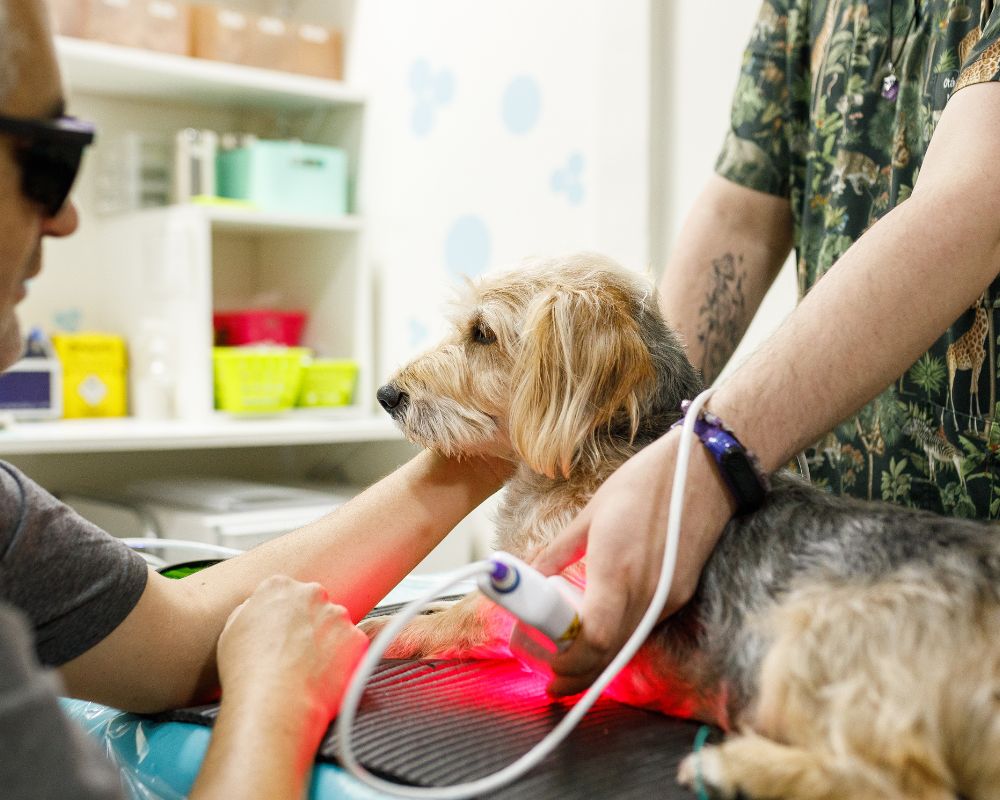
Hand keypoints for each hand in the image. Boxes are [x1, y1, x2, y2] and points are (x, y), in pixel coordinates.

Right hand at [217, 575, 367, 725]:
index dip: (284, 617)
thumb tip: (262, 612)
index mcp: (278, 587)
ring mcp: (337, 615)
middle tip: (296, 654)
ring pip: (335, 626)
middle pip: (314, 605)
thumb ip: (251, 611)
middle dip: (309, 625)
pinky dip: (343, 661)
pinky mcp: (356, 637)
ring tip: (308, 671)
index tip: (282, 635)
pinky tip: (323, 678)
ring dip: (328, 642)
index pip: (286, 593)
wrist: (273, 704)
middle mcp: (311, 594)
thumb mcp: (232, 631)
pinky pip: (352, 647)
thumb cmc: (247, 673)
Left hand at [531, 428, 734, 695]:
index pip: (595, 638)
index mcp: (617, 570)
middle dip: (579, 674)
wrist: (706, 471)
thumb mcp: (592, 512)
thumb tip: (530, 574)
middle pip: (612, 654)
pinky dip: (620, 641)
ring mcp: (668, 597)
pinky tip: (602, 634)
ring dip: (599, 662)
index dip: (570, 662)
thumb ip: (558, 550)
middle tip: (552, 681)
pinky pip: (644, 628)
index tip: (548, 669)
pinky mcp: (681, 593)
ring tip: (569, 663)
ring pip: (629, 646)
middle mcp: (647, 592)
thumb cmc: (646, 482)